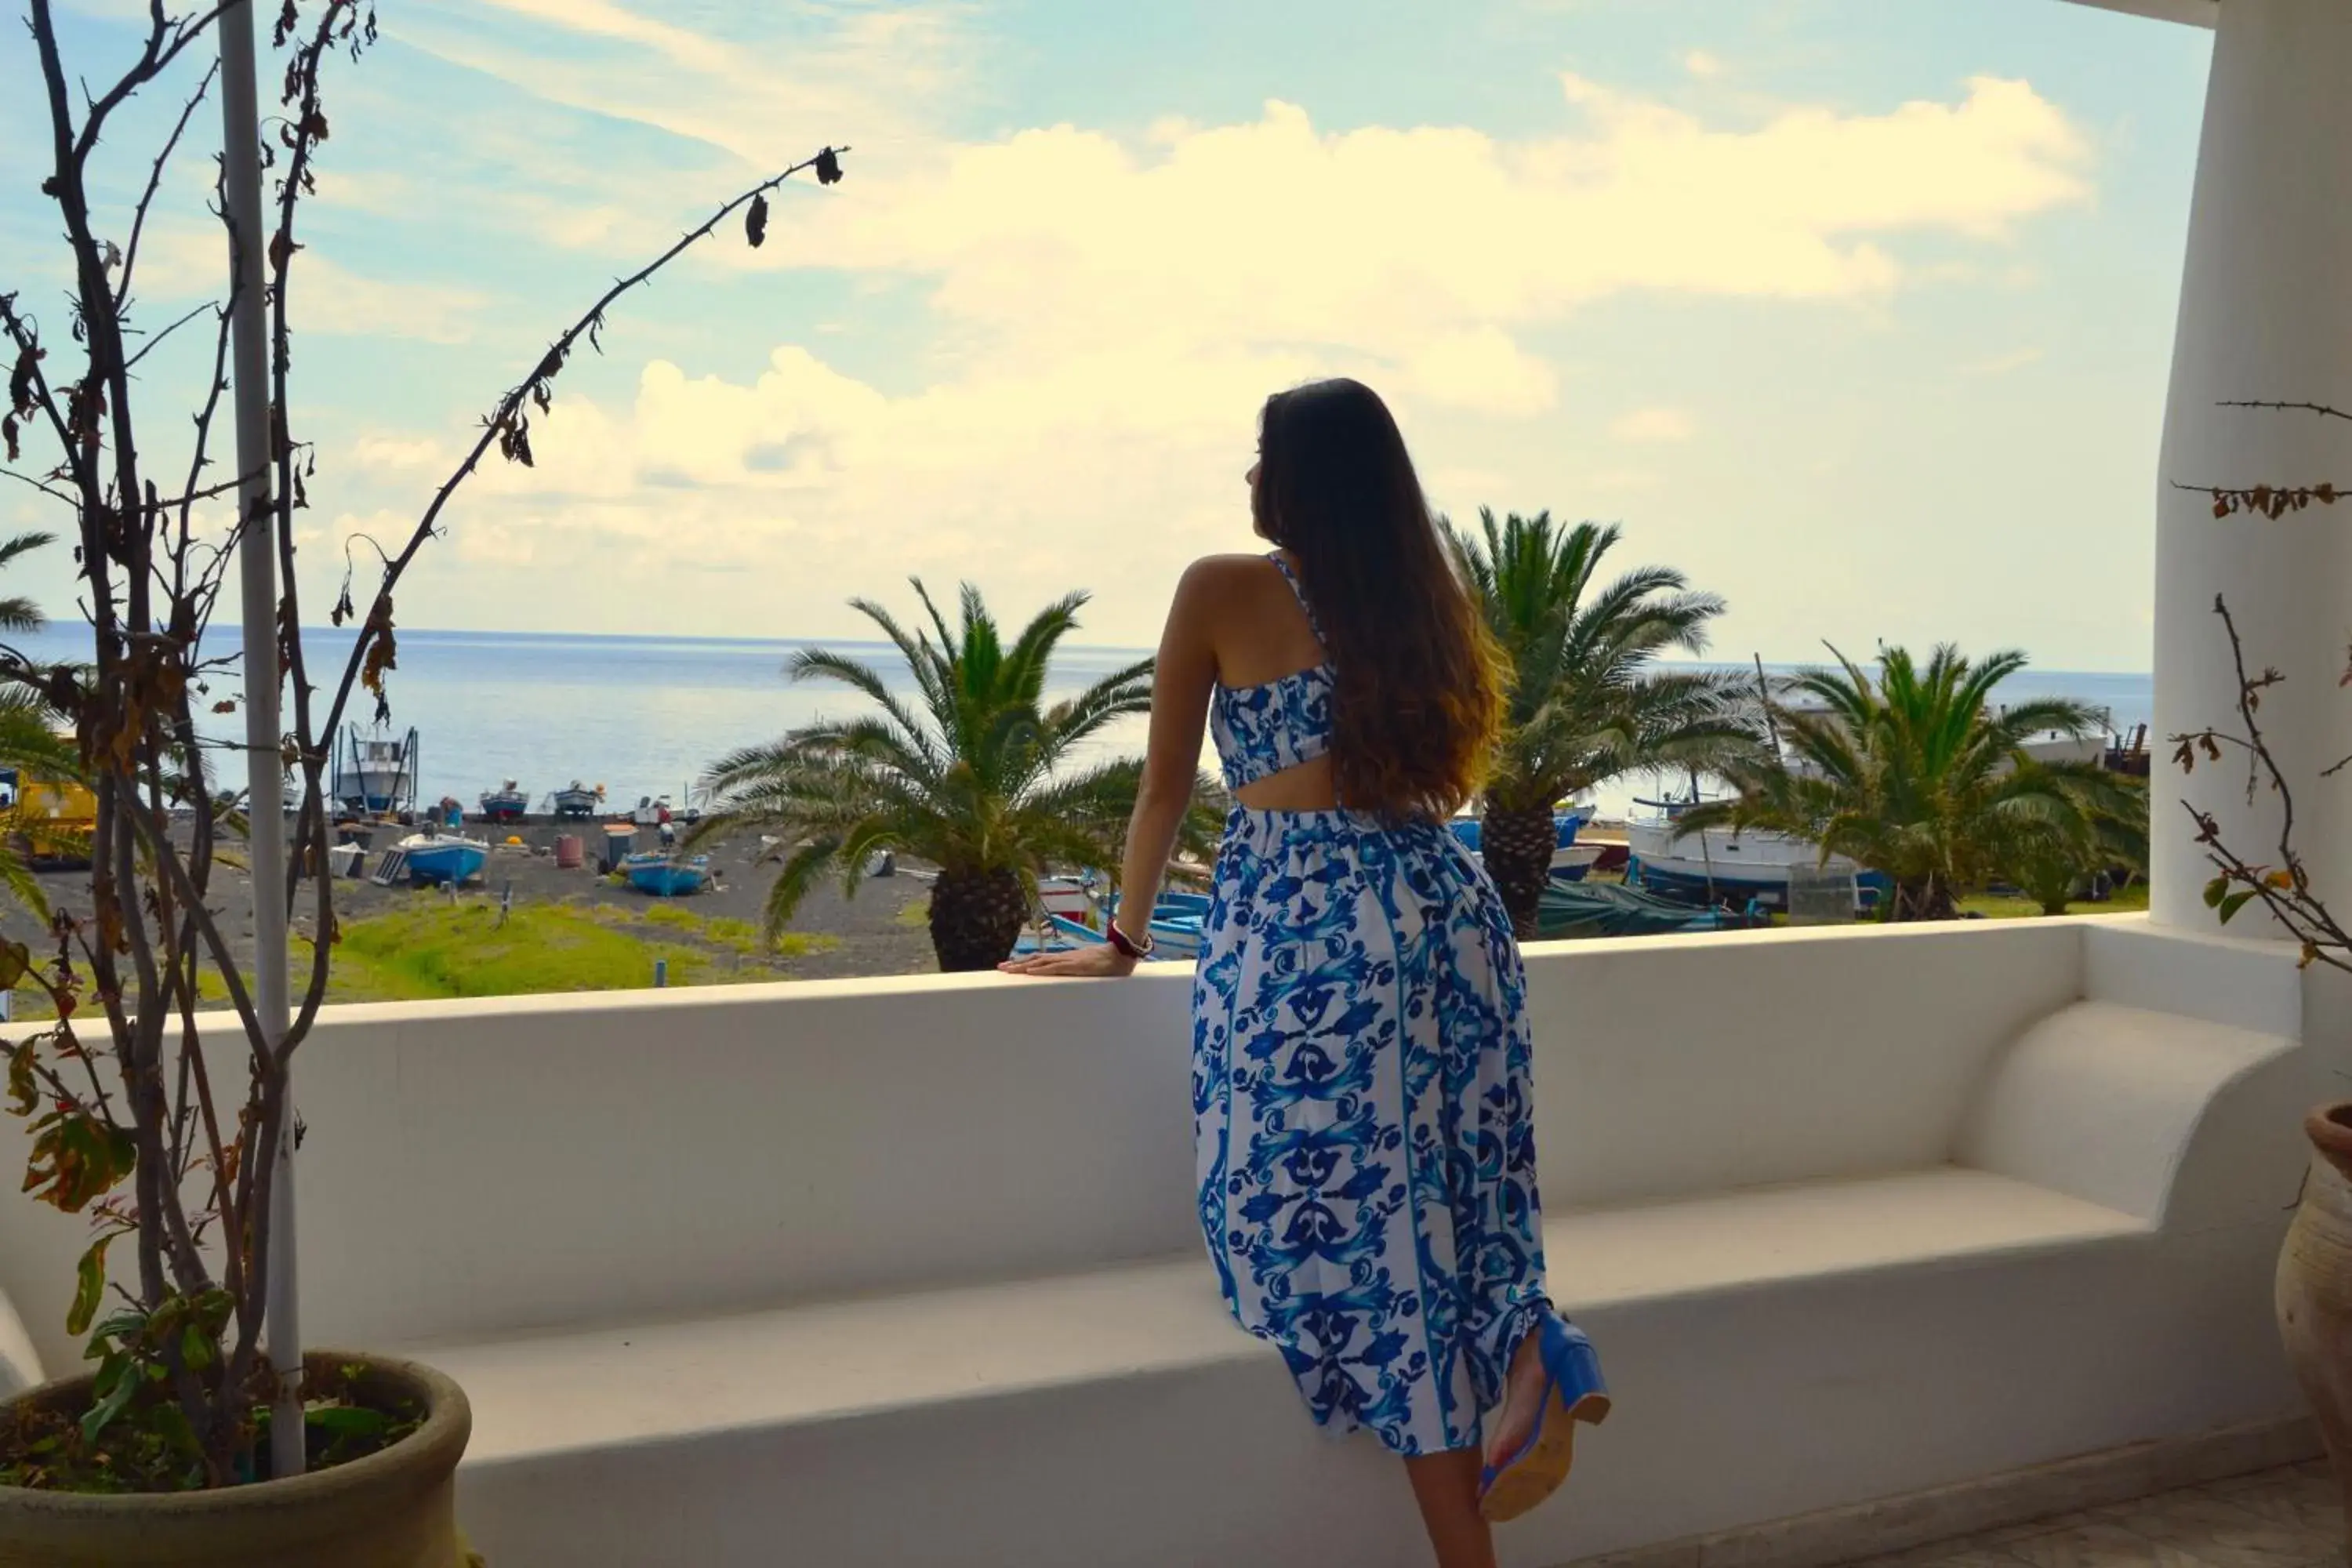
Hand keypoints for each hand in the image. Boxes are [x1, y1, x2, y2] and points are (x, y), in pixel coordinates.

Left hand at [998, 943, 1138, 978]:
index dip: (1025, 963)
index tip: (1010, 966)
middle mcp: (1063, 958)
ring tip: (1008, 969)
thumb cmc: (1107, 962)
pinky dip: (1041, 970)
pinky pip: (1054, 968)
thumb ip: (1077, 972)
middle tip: (1001, 968)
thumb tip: (1071, 978)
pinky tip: (1030, 972)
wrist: (1120, 954)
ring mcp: (1067, 961)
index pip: (1040, 960)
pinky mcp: (1074, 966)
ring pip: (1040, 963)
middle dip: (1017, 964)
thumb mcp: (1087, 969)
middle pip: (1035, 960)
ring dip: (1023, 966)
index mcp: (1065, 959)